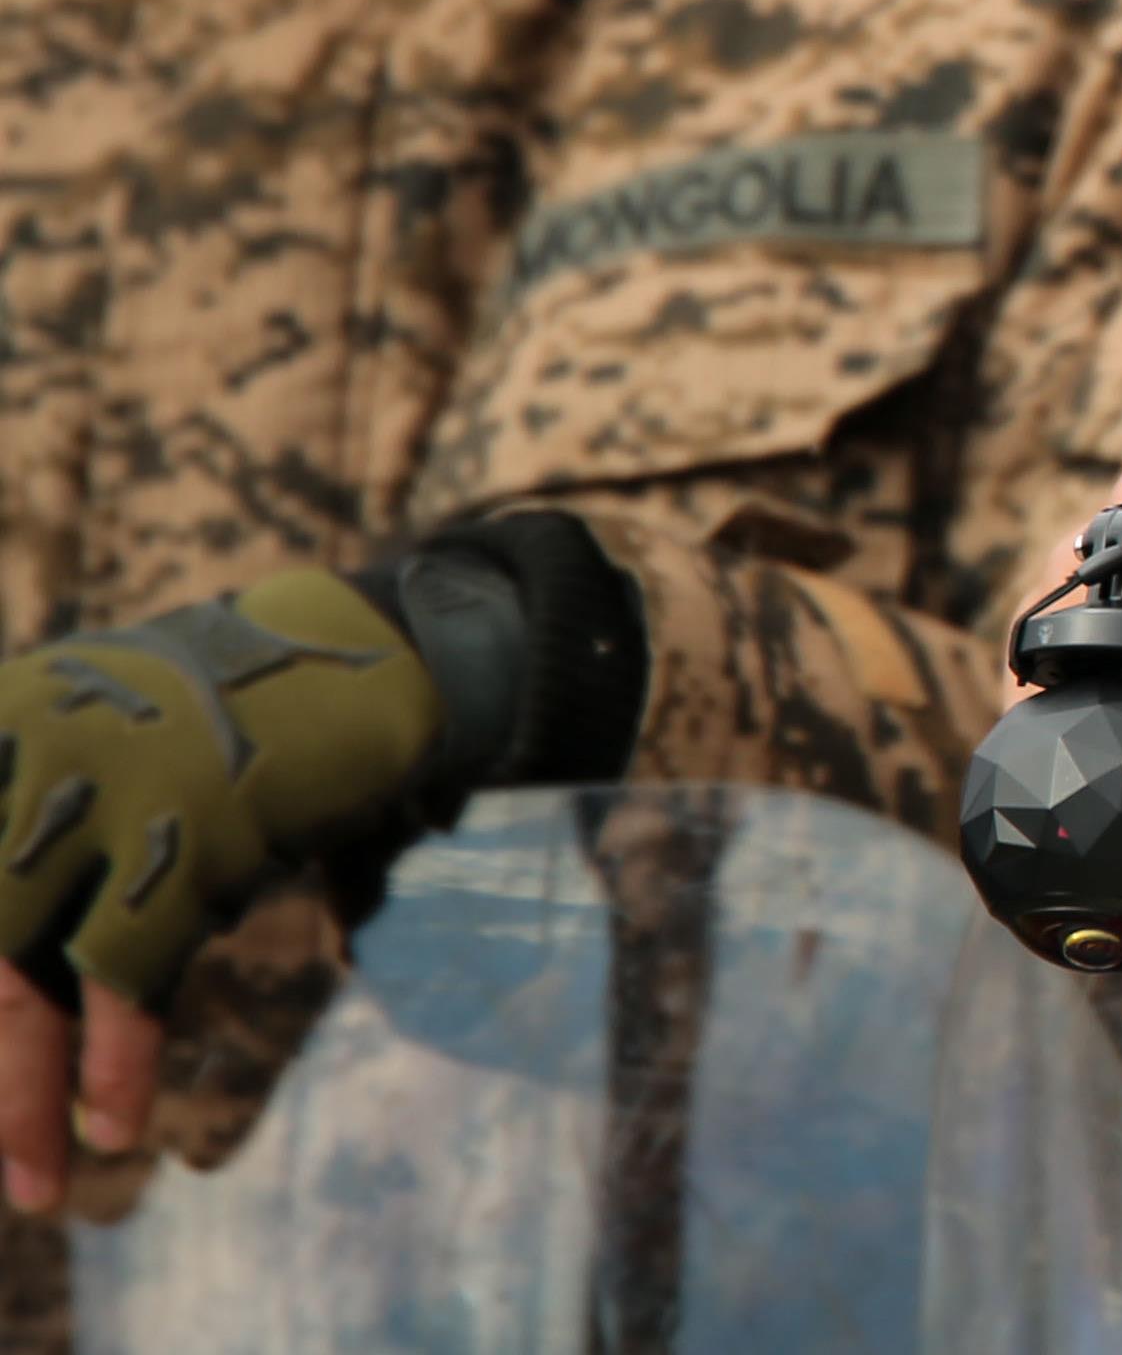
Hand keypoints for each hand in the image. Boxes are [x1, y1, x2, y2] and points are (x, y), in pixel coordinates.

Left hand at [0, 573, 446, 1212]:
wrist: (362, 657)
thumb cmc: (220, 721)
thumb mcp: (94, 755)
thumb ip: (34, 841)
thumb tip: (10, 968)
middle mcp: (22, 764)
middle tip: (7, 1167)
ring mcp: (101, 799)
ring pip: (18, 983)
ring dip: (22, 1102)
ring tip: (36, 1189)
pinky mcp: (187, 838)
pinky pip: (126, 977)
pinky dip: (117, 1062)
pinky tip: (113, 1124)